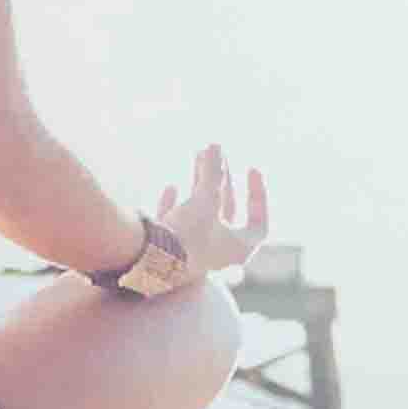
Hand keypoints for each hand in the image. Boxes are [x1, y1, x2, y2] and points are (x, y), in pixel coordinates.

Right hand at [145, 146, 267, 283]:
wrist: (149, 261)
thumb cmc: (188, 235)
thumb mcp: (206, 200)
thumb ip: (213, 174)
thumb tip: (215, 146)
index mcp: (240, 248)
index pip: (258, 219)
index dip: (258, 193)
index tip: (252, 169)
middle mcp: (219, 252)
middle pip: (228, 210)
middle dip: (222, 180)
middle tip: (216, 154)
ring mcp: (193, 252)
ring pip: (201, 212)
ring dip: (200, 183)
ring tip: (198, 156)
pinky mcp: (167, 250)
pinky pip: (175, 224)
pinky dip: (174, 204)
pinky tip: (171, 187)